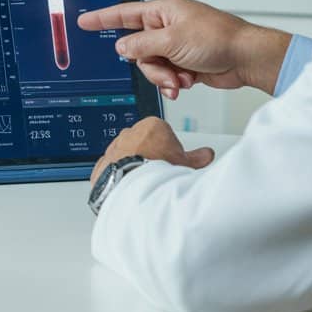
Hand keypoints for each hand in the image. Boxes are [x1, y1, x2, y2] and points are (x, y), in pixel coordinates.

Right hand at [77, 0, 292, 97]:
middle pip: (138, 48)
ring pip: (151, 66)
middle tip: (167, 71)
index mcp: (164, 11)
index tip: (85, 21)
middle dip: (151, 66)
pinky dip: (175, 82)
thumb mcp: (173, 40)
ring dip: (165, 76)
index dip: (103, 18)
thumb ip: (142, 44)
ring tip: (182, 79)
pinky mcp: (184, 62)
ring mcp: (176, 45)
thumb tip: (122, 47)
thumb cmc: (220, 38)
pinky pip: (166, 75)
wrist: (246, 58)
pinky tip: (187, 83)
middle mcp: (168, 27)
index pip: (125, 14)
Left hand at [90, 117, 212, 184]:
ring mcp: (115, 147)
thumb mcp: (186, 163)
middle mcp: (130, 132)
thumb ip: (198, 157)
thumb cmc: (158, 171)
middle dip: (150, 155)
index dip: (169, 149)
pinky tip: (128, 185)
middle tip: (159, 171)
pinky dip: (118, 175)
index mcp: (152, 126)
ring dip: (133, 164)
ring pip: (126, 154)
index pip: (163, 134)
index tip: (172, 161)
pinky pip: (112, 167)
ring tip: (145, 181)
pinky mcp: (103, 163)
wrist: (133, 185)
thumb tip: (208, 154)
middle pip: (144, 143)